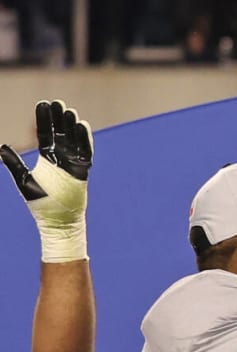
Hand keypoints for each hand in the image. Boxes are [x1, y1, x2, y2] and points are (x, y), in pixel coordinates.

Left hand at [2, 100, 93, 261]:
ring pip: (73, 139)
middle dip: (59, 118)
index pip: (45, 134)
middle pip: (61, 133)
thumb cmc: (40, 203)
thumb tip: (0, 147)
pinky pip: (85, 151)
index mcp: (47, 158)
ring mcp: (73, 163)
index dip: (44, 119)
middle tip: (58, 102)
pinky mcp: (82, 170)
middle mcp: (61, 158)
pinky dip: (84, 139)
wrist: (57, 220)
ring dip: (72, 125)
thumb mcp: (23, 180)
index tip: (43, 104)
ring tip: (69, 111)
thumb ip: (13, 163)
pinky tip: (81, 125)